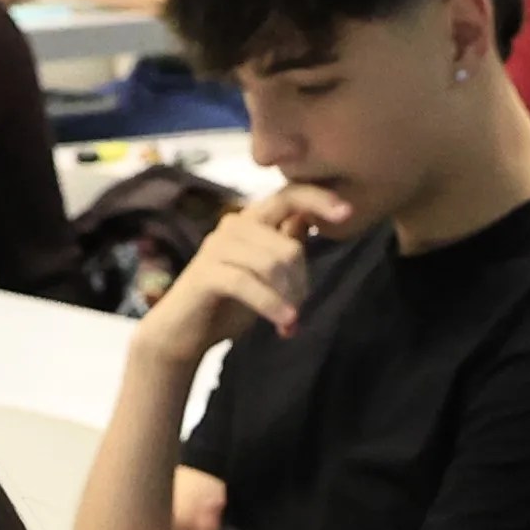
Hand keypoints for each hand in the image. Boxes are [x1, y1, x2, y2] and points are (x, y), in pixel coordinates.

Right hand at [142, 184, 335, 364]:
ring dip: (289, 298)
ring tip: (289, 320)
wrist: (182, 333)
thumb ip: (285, 245)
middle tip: (299, 309)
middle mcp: (234, 225)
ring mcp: (217, 246)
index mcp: (251, 220)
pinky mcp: (206, 272)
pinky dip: (272, 306)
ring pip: (274, 263)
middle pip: (289, 245)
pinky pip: (249, 283)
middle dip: (302, 283)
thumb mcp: (266, 273)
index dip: (319, 200)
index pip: (289, 196)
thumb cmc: (227, 302)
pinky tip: (285, 324)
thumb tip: (311, 220)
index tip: (347, 213)